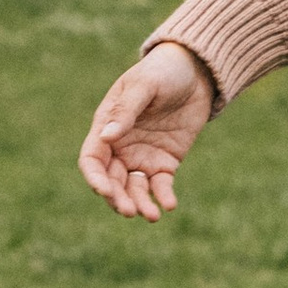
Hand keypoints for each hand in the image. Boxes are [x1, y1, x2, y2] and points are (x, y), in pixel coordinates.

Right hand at [79, 43, 212, 221]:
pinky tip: (170, 205)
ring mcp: (142, 156)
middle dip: (118, 198)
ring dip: (140, 203)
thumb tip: (106, 137)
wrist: (196, 71)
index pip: (92, 159)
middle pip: (111, 180)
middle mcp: (120, 146)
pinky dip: (163, 197)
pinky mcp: (165, 162)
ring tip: (153, 216)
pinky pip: (160, 185)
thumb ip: (126, 111)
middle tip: (130, 211)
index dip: (95, 177)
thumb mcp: (144, 86)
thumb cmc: (162, 71)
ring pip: (134, 188)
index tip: (104, 191)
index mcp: (106, 126)